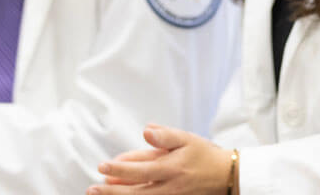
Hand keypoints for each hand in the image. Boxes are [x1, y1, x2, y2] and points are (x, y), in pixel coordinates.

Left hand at [89, 125, 232, 194]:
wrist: (226, 176)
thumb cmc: (204, 155)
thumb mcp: (188, 139)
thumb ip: (165, 135)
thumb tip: (146, 130)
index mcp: (171, 167)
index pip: (139, 169)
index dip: (118, 169)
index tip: (102, 165)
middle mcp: (168, 186)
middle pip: (134, 192)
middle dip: (111, 191)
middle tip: (93, 187)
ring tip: (99, 194)